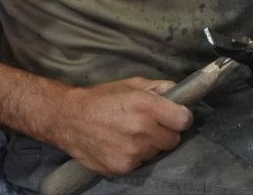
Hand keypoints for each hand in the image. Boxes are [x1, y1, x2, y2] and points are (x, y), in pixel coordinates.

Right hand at [49, 78, 192, 175]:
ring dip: (149, 145)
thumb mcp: (131, 84)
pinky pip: (140, 163)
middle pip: (173, 140)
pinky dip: (135, 156)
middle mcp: (141, 130)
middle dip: (165, 132)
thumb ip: (159, 87)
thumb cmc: (101, 98)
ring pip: (156, 152)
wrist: (68, 119)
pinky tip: (120, 144)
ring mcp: (132, 152)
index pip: (184, 120)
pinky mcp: (121, 167)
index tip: (174, 116)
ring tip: (130, 134)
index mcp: (146, 106)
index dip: (180, 117)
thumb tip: (180, 91)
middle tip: (150, 125)